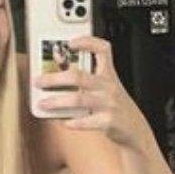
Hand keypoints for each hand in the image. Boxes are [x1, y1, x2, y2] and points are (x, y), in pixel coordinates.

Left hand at [33, 34, 147, 147]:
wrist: (135, 131)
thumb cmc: (116, 109)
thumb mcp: (106, 90)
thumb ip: (86, 83)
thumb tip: (55, 81)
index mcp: (109, 75)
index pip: (103, 50)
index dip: (87, 42)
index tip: (70, 43)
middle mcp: (109, 87)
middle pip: (78, 77)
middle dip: (54, 78)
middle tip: (38, 81)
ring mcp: (109, 104)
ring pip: (77, 99)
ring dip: (56, 101)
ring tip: (43, 103)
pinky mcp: (108, 122)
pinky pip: (85, 121)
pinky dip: (71, 122)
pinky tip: (62, 121)